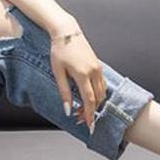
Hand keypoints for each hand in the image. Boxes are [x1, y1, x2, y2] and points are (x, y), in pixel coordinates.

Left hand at [49, 18, 107, 133]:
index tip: (90, 127)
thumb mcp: (58, 73)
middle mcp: (94, 72)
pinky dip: (96, 95)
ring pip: (101, 93)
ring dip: (93, 104)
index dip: (90, 115)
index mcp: (83, 74)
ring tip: (80, 110)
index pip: (89, 101)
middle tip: (79, 119)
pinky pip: (101, 85)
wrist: (67, 32)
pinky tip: (87, 99)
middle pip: (97, 99)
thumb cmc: (59, 51)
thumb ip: (64, 93)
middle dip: (90, 112)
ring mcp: (98, 68)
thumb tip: (67, 110)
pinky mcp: (99, 66)